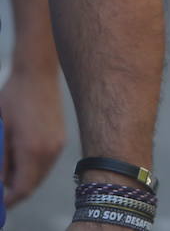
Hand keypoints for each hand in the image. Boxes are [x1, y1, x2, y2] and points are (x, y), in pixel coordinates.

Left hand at [0, 63, 64, 205]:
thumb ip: (1, 161)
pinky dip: (32, 168)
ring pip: (39, 175)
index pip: (22, 189)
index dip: (8, 200)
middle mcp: (49, 151)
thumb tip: (0, 183)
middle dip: (14, 191)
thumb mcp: (0, 131)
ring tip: (6, 172)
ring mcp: (57, 145)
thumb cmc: (13, 99)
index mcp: (33, 151)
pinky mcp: (59, 138)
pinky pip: (45, 163)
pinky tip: (20, 158)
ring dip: (23, 179)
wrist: (37, 75)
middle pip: (31, 185)